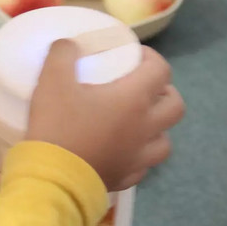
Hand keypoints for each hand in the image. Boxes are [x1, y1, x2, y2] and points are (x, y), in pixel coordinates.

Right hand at [26, 40, 183, 191]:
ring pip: (165, 140)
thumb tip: (69, 44)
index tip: (133, 56)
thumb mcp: (52, 82)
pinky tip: (123, 151)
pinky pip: (144, 165)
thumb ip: (63, 54)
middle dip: (164, 93)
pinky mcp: (127, 178)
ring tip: (137, 123)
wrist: (51, 181)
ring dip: (156, 127)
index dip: (151, 58)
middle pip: (175, 106)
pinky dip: (139, 155)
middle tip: (142, 89)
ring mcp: (139, 157)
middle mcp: (145, 128)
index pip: (161, 70)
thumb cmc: (57, 127)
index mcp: (134, 99)